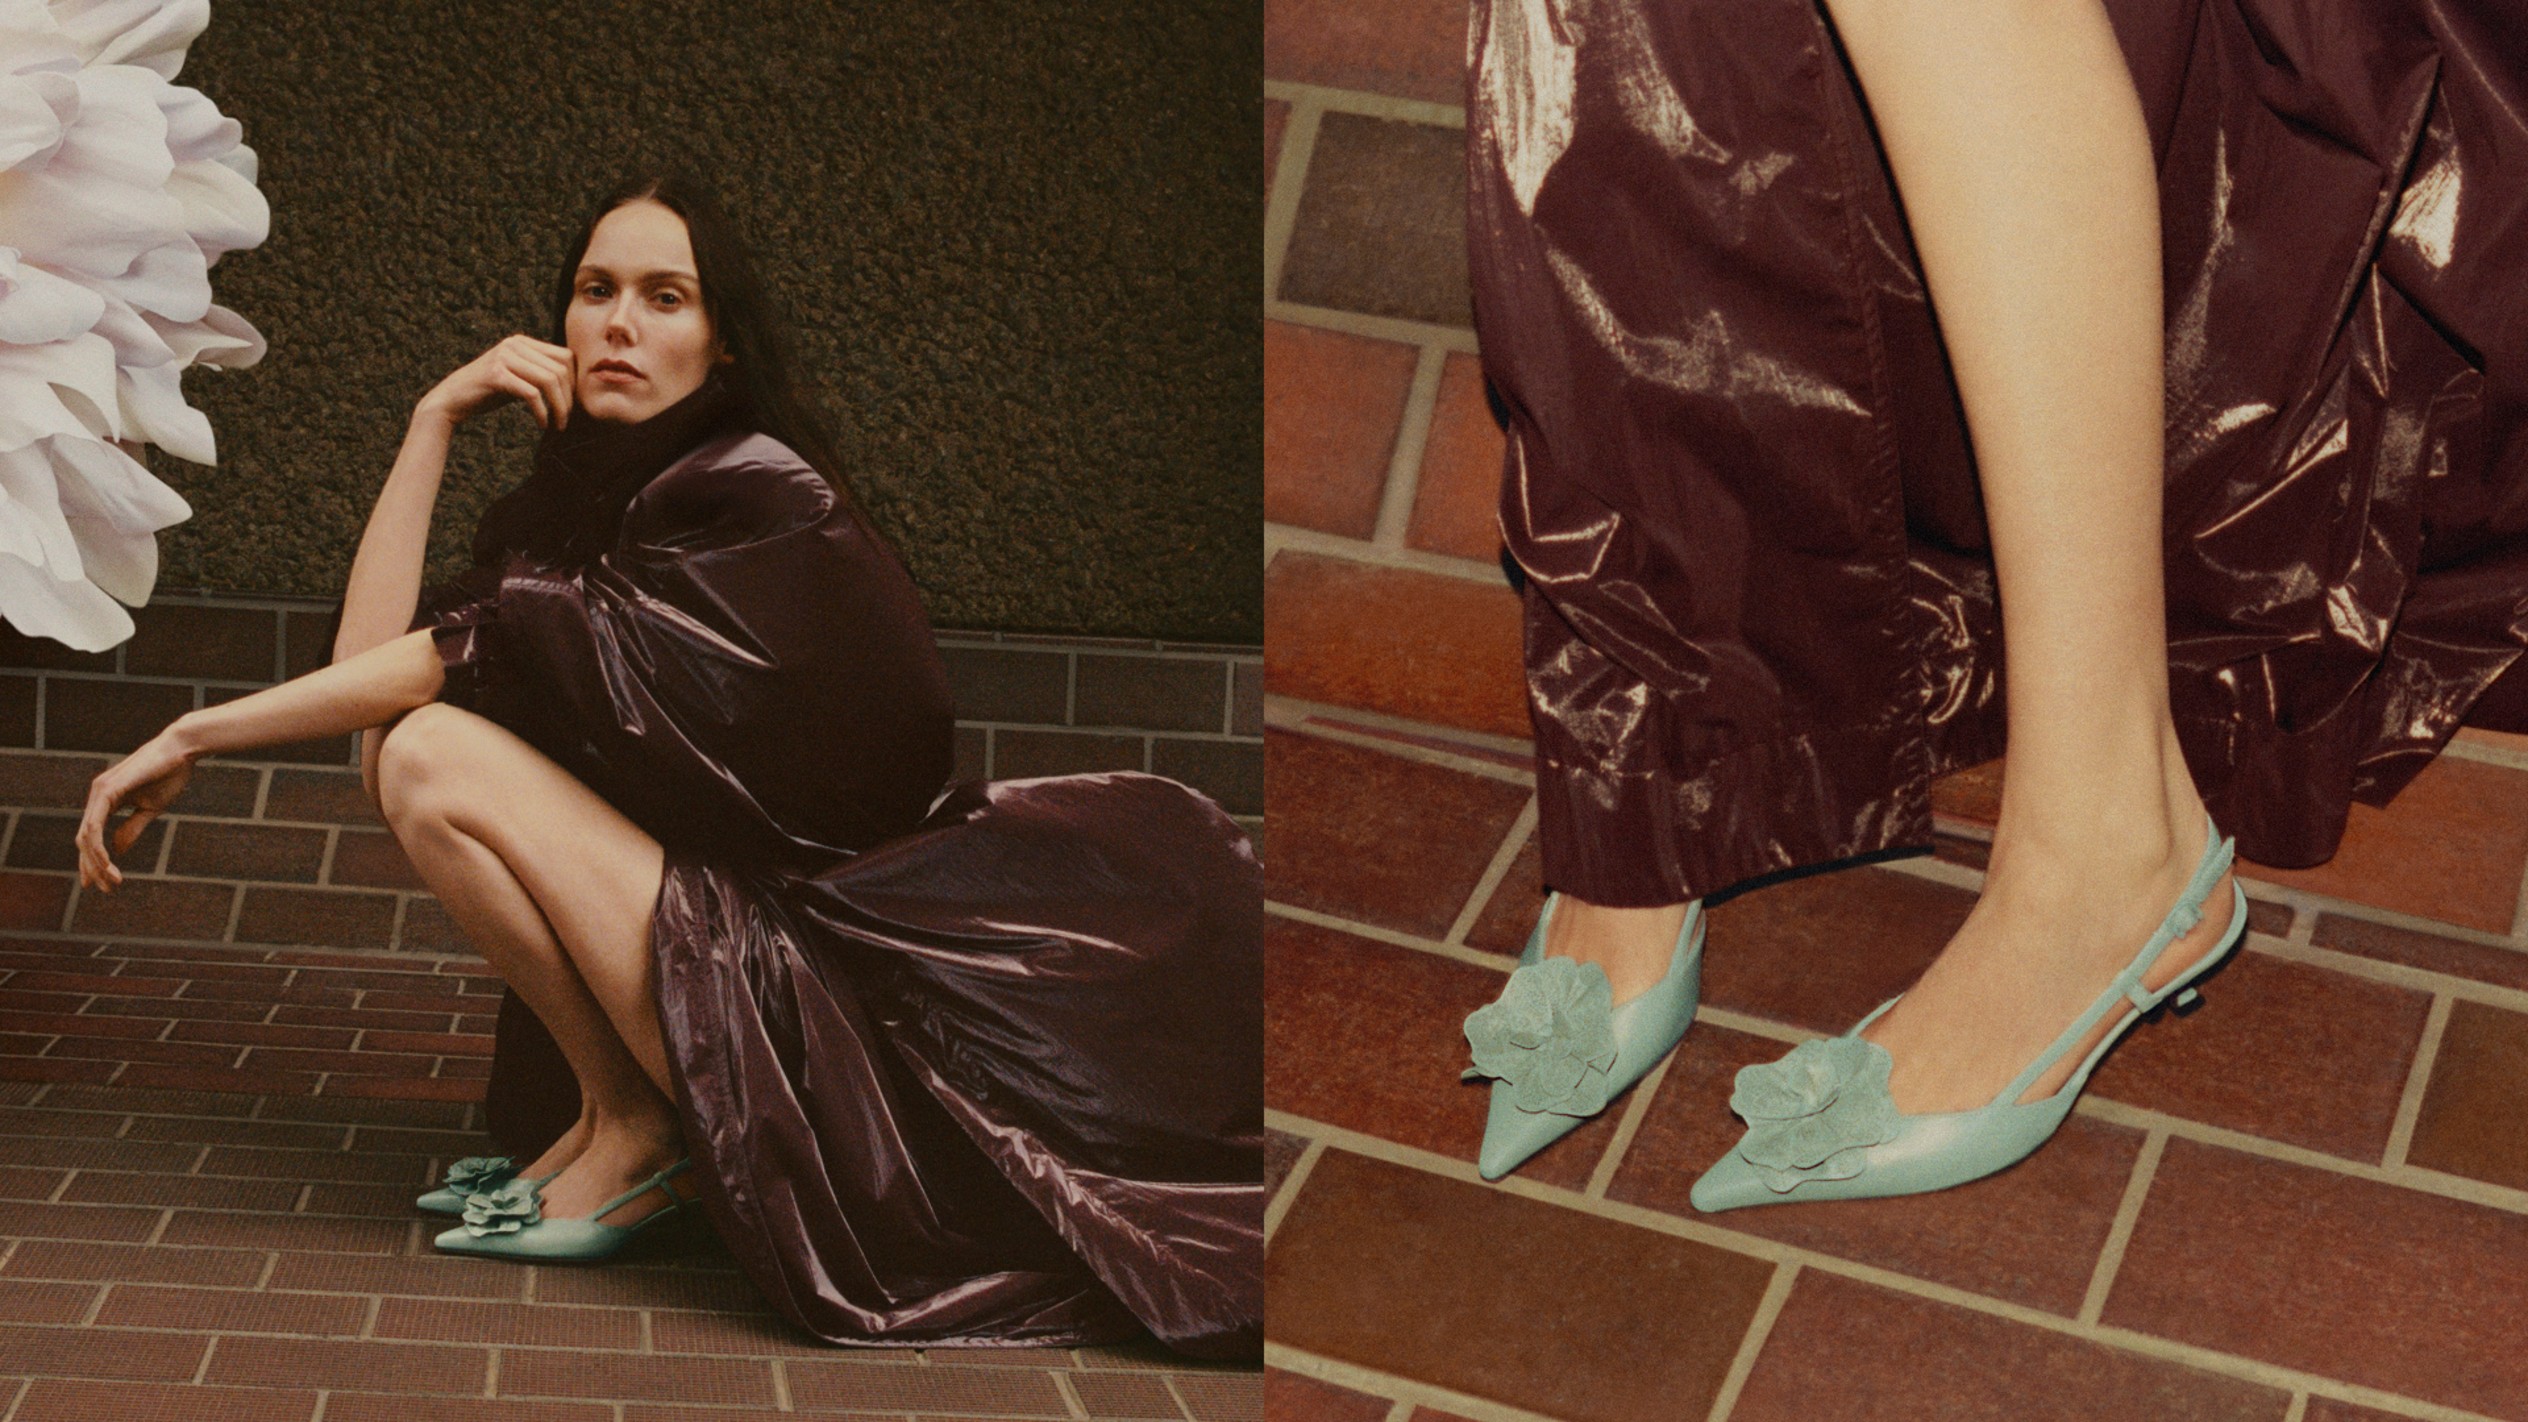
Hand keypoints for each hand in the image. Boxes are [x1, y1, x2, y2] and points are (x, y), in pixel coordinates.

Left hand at [77, 727, 198, 891]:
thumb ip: (131, 828)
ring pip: (86, 836)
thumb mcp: (151, 808)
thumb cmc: (170, 774)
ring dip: (96, 862)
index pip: (91, 836)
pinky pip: (94, 825)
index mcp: (106, 800)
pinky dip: (97, 846)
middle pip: (84, 840)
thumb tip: (117, 850)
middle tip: (107, 889)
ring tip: (112, 881)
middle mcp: (97, 795)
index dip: (93, 861)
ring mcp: (99, 791)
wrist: (181, 750)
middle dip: (93, 868)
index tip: (101, 884)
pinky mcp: (107, 790)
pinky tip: (107, 862)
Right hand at [417, 334, 575, 430]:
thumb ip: (539, 373)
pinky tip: (543, 424)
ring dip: (559, 407)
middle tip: (566, 419)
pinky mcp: (496, 375)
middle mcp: (514, 344)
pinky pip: (532, 393)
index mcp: (522, 342)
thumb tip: (574, 384)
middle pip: (561, 369)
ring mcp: (504, 357)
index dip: (575, 382)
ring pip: (549, 381)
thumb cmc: (488, 392)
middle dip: (569, 398)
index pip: (565, 357)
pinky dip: (542, 412)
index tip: (572, 404)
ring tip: (559, 425)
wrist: (451, 399)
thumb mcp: (517, 376)